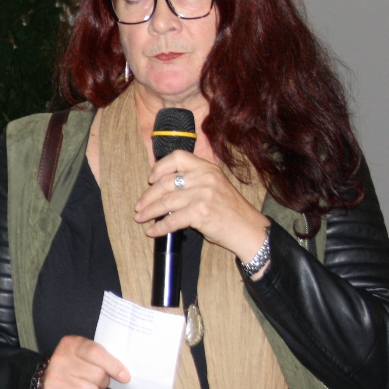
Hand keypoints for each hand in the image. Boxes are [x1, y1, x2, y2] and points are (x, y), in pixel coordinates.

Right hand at [30, 335, 129, 388]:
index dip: (113, 365)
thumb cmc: (74, 364)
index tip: (125, 377)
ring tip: (89, 388)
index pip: (95, 353)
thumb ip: (101, 357)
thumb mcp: (84, 352)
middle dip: (104, 381)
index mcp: (70, 344)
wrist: (45, 380)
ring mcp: (55, 378)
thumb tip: (123, 374)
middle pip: (97, 375)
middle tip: (98, 380)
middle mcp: (60, 359)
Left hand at [133, 150, 269, 264]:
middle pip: (166, 182)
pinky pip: (172, 219)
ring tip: (141, 218)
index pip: (178, 157)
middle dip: (148, 196)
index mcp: (207, 168)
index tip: (151, 179)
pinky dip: (159, 227)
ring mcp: (203, 194)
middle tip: (139, 206)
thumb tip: (163, 190)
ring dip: (149, 212)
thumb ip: (194, 182)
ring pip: (165, 202)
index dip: (160, 167)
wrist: (249, 229)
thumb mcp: (215, 187)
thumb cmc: (230, 211)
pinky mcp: (201, 212)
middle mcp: (205, 177)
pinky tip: (152, 231)